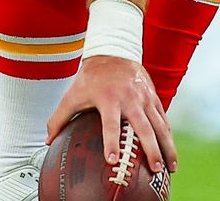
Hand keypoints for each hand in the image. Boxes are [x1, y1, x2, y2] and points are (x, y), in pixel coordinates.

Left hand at [47, 55, 176, 175]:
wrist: (114, 51)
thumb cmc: (91, 77)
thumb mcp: (72, 95)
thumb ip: (59, 118)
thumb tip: (48, 140)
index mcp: (109, 99)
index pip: (110, 124)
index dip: (111, 142)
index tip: (113, 160)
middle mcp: (130, 99)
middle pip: (144, 127)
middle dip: (151, 149)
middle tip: (154, 169)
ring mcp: (145, 97)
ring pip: (160, 124)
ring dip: (167, 146)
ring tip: (170, 167)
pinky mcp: (153, 96)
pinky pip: (163, 117)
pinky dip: (168, 134)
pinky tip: (170, 150)